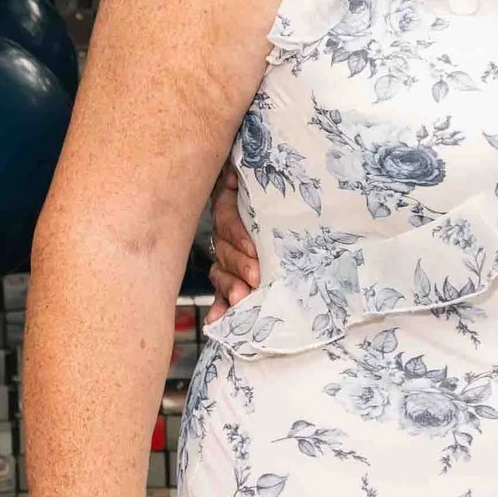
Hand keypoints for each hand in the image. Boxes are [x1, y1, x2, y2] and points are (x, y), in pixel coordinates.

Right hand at [204, 161, 257, 324]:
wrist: (279, 204)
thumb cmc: (273, 191)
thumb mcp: (256, 183)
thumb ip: (241, 179)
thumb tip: (231, 177)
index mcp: (230, 209)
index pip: (228, 223)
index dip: (239, 236)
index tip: (255, 249)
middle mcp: (225, 235)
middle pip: (226, 252)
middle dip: (240, 267)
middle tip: (256, 279)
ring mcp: (227, 258)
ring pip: (222, 273)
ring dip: (230, 288)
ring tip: (241, 299)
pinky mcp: (233, 278)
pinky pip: (222, 293)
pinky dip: (220, 307)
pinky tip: (218, 320)